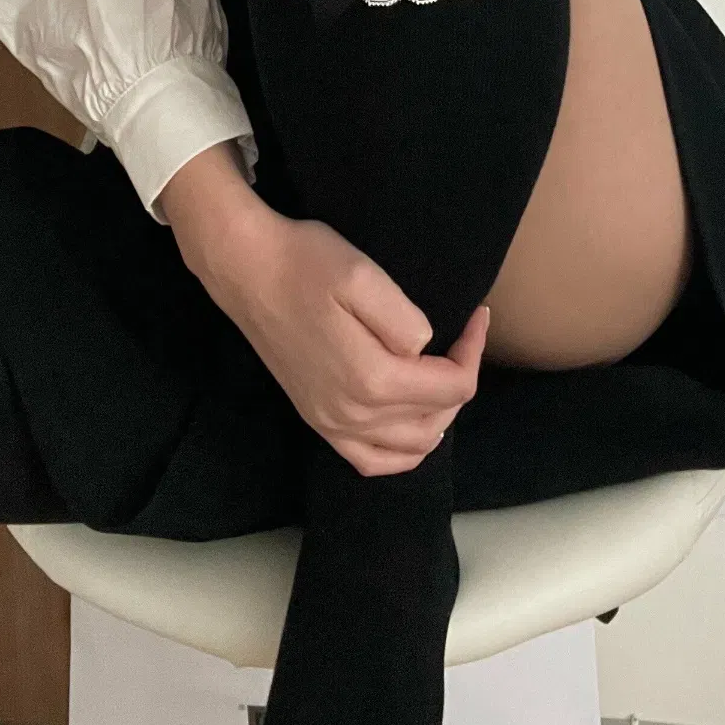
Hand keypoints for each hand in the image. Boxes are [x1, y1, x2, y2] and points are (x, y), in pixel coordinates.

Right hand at [202, 205, 488, 475]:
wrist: (246, 270)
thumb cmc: (305, 264)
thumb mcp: (363, 276)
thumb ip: (405, 320)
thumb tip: (424, 350)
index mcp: (373, 379)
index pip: (453, 386)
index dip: (474, 350)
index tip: (477, 315)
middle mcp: (353, 414)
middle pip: (436, 419)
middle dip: (460, 381)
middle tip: (462, 339)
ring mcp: (331, 423)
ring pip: (408, 449)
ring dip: (437, 417)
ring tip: (442, 375)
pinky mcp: (316, 420)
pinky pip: (369, 461)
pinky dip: (400, 453)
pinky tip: (409, 426)